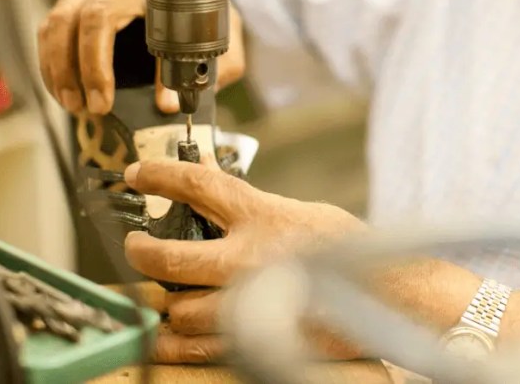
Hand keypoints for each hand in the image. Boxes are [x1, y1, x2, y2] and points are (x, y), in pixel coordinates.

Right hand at [37, 0, 245, 114]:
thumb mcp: (217, 27)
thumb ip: (210, 64)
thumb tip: (170, 105)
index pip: (103, 16)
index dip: (96, 62)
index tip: (103, 100)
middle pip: (70, 19)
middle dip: (71, 70)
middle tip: (84, 108)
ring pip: (55, 22)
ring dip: (56, 67)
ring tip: (71, 104)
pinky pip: (51, 26)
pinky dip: (51, 59)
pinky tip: (62, 88)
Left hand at [122, 158, 364, 362]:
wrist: (385, 296)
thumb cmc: (348, 252)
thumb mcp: (302, 212)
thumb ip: (254, 206)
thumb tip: (211, 190)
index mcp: (262, 218)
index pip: (197, 186)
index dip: (159, 177)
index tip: (137, 174)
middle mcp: (248, 259)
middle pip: (168, 258)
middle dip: (140, 251)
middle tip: (134, 245)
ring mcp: (249, 303)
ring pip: (178, 308)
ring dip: (166, 301)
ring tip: (164, 293)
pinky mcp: (255, 340)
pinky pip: (196, 346)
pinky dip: (175, 340)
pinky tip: (167, 332)